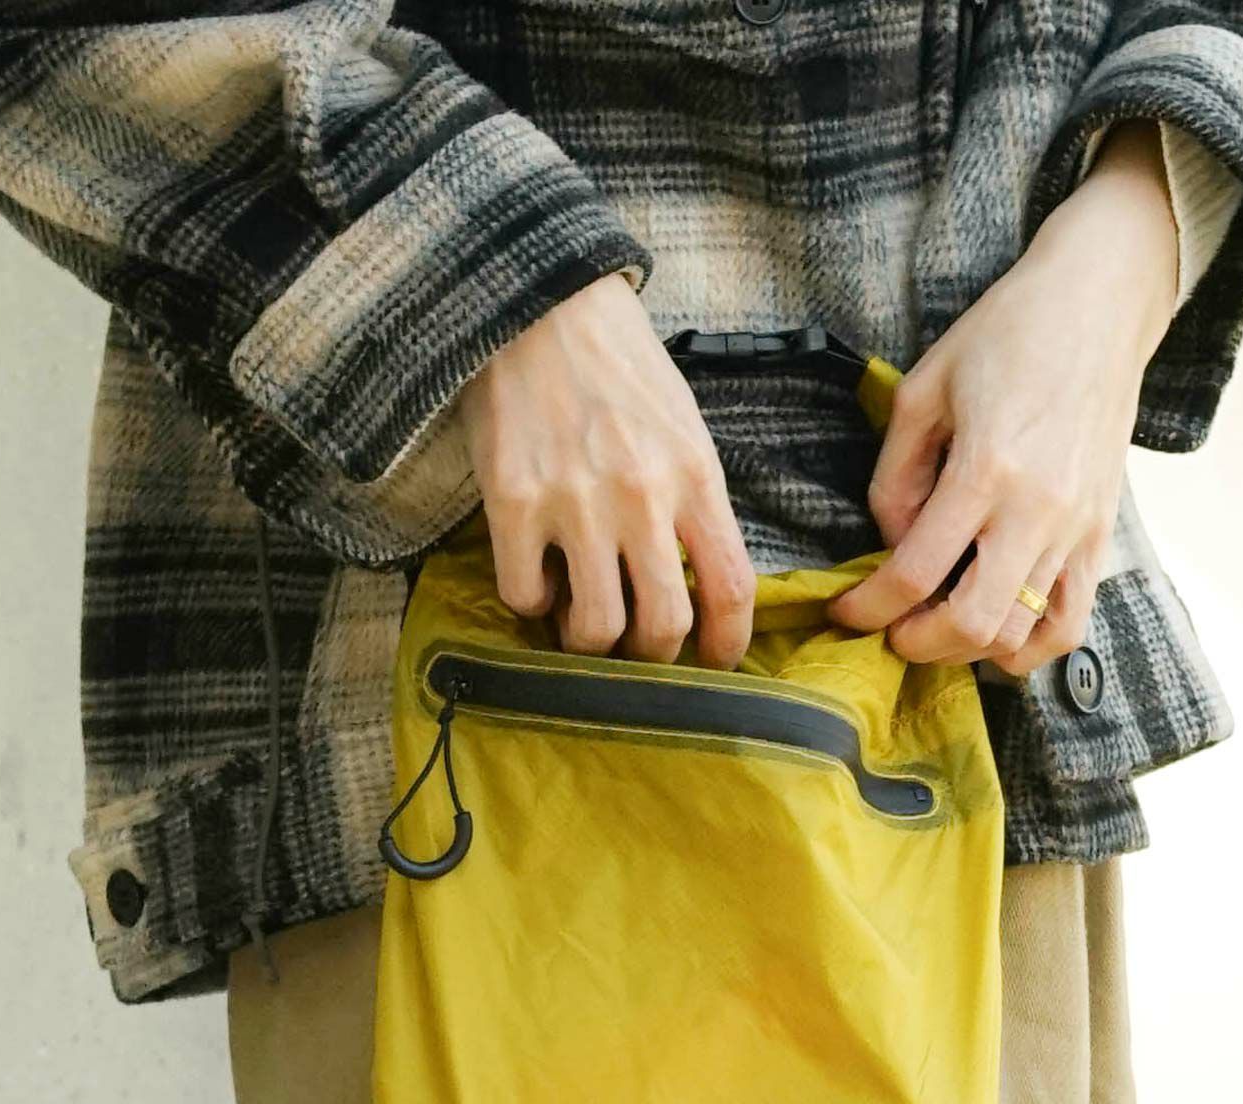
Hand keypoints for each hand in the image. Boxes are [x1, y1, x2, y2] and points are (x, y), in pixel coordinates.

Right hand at [457, 271, 755, 668]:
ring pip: (595, 628)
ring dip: (589, 641)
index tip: (714, 663)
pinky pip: (525, 595)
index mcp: (695, 477)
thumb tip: (696, 585)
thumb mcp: (685, 429)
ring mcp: (574, 502)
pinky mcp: (511, 501)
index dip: (727, 645)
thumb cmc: (620, 367)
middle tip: (637, 646)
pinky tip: (536, 577)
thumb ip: (695, 505)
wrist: (540, 302)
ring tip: (581, 619)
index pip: (731, 588)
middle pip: (664, 626)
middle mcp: (642, 497)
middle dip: (652, 655)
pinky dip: (532, 604)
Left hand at [826, 120, 1180, 674]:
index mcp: (986, 469)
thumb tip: (889, 543)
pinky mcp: (1101, 535)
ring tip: (933, 628)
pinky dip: (1029, 650)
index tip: (843, 612)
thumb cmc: (1006, 336)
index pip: (914, 573)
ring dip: (965, 649)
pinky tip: (994, 638)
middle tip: (887, 631)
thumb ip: (894, 476)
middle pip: (972, 623)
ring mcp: (1076, 529)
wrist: (1099, 305)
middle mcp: (1037, 510)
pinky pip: (1070, 624)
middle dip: (915, 643)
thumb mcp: (923, 391)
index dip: (867, 608)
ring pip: (1020, 635)